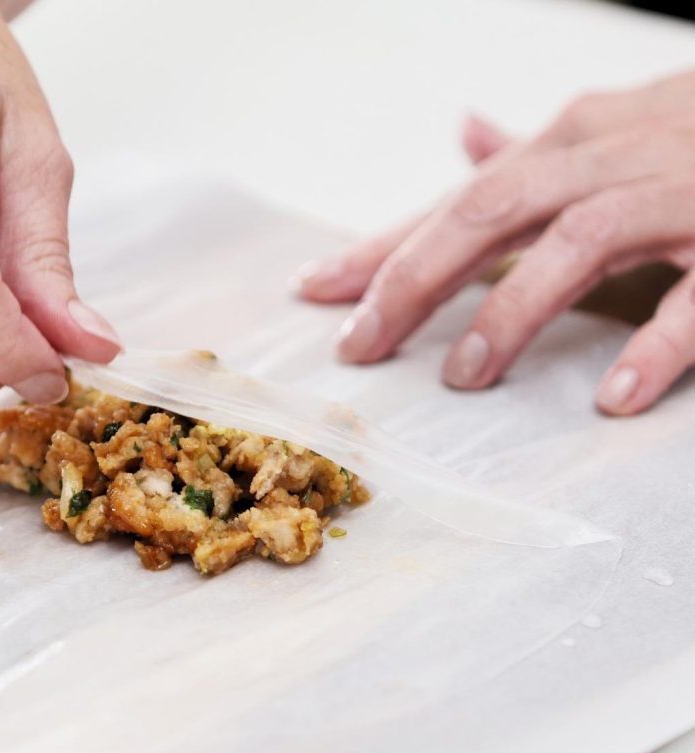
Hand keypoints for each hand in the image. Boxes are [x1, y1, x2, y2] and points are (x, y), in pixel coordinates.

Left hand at [298, 71, 694, 415]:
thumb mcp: (614, 133)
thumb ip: (538, 154)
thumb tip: (466, 136)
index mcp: (570, 141)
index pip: (454, 199)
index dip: (382, 245)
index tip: (314, 292)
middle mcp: (612, 155)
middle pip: (491, 208)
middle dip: (416, 277)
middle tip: (363, 347)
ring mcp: (681, 191)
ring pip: (578, 241)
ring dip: (513, 311)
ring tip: (464, 378)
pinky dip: (657, 343)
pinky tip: (612, 398)